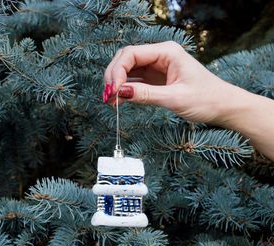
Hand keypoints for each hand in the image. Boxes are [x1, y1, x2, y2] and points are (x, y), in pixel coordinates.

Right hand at [103, 41, 250, 125]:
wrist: (223, 107)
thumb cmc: (207, 99)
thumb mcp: (175, 98)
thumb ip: (146, 94)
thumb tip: (119, 93)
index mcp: (167, 51)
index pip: (131, 54)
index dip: (117, 71)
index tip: (112, 90)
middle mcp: (160, 55)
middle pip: (125, 59)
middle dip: (113, 76)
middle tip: (107, 96)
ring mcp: (157, 66)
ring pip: (127, 69)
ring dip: (116, 84)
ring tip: (111, 102)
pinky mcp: (155, 78)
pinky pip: (134, 80)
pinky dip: (124, 89)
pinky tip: (119, 101)